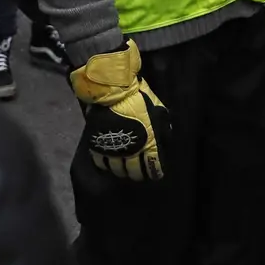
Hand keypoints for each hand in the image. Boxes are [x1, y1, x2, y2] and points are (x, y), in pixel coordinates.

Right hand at [70, 42, 167, 180]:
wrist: (113, 90)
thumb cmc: (138, 98)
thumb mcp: (157, 109)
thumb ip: (162, 124)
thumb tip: (166, 136)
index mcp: (147, 144)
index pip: (152, 167)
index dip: (154, 172)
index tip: (154, 173)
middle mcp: (130, 152)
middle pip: (133, 172)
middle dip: (136, 174)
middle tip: (137, 173)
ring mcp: (112, 150)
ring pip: (116, 169)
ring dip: (121, 170)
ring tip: (122, 168)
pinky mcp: (97, 145)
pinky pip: (100, 162)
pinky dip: (105, 164)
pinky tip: (108, 162)